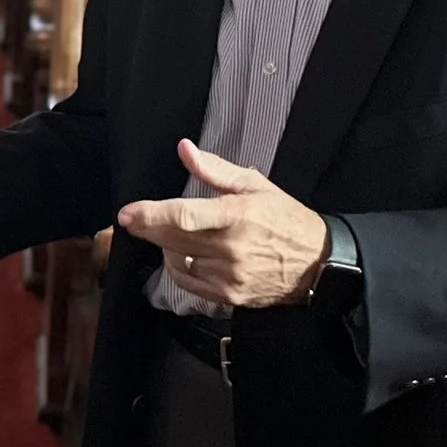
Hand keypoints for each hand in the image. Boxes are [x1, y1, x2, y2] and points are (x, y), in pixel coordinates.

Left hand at [116, 139, 327, 308]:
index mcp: (237, 215)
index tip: (127, 213)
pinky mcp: (229, 296)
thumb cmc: (286, 219)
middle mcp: (231, 248)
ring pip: (178, 261)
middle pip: (173, 239)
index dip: (150, 214)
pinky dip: (177, 268)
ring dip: (165, 246)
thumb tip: (184, 149)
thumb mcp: (255, 186)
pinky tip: (181, 255)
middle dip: (147, 228)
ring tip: (167, 234)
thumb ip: (215, 170)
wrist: (319, 264)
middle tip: (132, 220)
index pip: (184, 216)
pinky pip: (188, 282)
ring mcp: (229, 276)